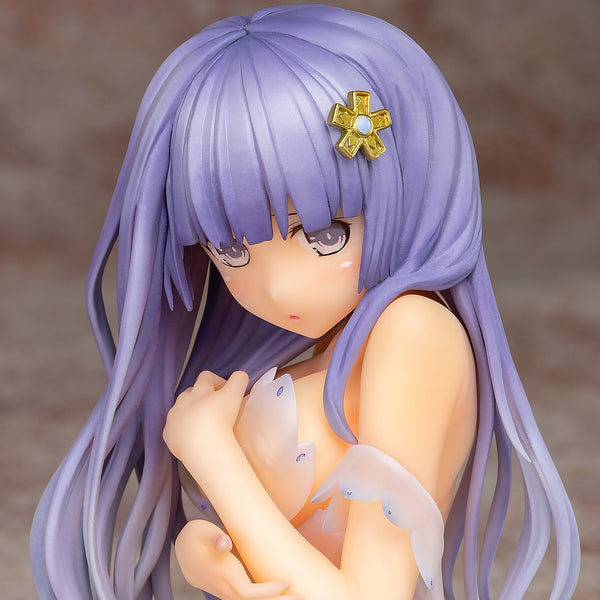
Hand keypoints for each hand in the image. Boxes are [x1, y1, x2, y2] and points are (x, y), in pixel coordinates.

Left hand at [163, 370, 248, 463]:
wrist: (204, 448)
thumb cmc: (221, 419)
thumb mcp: (234, 395)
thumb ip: (239, 380)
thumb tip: (240, 375)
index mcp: (198, 390)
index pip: (206, 376)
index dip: (218, 382)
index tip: (228, 394)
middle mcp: (182, 401)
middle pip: (192, 391)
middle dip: (203, 396)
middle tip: (217, 409)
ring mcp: (173, 418)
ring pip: (181, 409)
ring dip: (191, 412)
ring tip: (205, 424)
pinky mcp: (169, 435)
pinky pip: (174, 428)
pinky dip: (183, 430)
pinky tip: (194, 437)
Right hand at [175, 520, 297, 599]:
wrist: (181, 549)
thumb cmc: (195, 537)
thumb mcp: (201, 531)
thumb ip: (214, 537)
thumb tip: (224, 542)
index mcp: (223, 576)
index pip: (248, 592)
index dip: (267, 591)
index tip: (286, 584)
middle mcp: (225, 588)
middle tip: (301, 598)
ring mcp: (226, 591)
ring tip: (294, 597)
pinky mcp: (228, 588)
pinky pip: (247, 598)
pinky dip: (263, 597)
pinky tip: (278, 595)